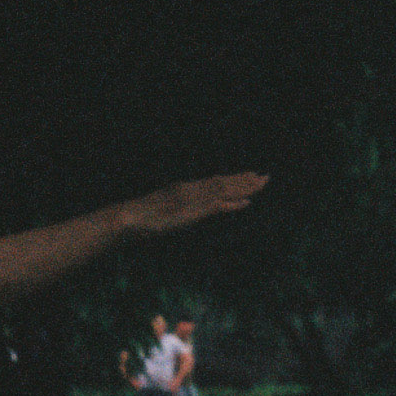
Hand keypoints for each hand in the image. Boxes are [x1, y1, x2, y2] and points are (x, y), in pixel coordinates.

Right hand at [122, 172, 267, 237]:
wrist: (129, 219)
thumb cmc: (138, 219)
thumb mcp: (159, 211)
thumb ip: (174, 207)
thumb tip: (176, 209)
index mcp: (184, 189)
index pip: (214, 182)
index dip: (233, 180)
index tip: (249, 176)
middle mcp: (191, 191)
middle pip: (223, 184)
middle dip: (245, 181)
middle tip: (266, 177)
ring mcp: (193, 201)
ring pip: (223, 192)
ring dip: (244, 188)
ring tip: (262, 183)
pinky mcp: (192, 212)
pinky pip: (217, 207)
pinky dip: (232, 205)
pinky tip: (246, 203)